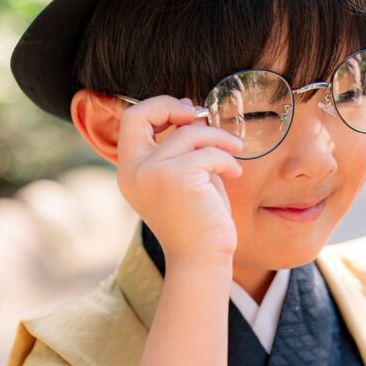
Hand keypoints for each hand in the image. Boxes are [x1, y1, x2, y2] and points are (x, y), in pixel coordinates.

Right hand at [115, 94, 243, 261]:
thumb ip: (182, 148)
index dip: (158, 107)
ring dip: (217, 138)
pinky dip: (226, 159)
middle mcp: (134, 171)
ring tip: (235, 152)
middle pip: (141, 114)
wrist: (202, 260)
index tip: (187, 112)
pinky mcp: (177, 177)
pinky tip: (235, 173)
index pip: (131, 121)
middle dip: (172, 106)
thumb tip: (192, 110)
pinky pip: (208, 152)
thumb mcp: (184, 178)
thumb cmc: (199, 223)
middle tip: (201, 114)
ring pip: (188, 133)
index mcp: (130, 172)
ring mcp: (152, 173)